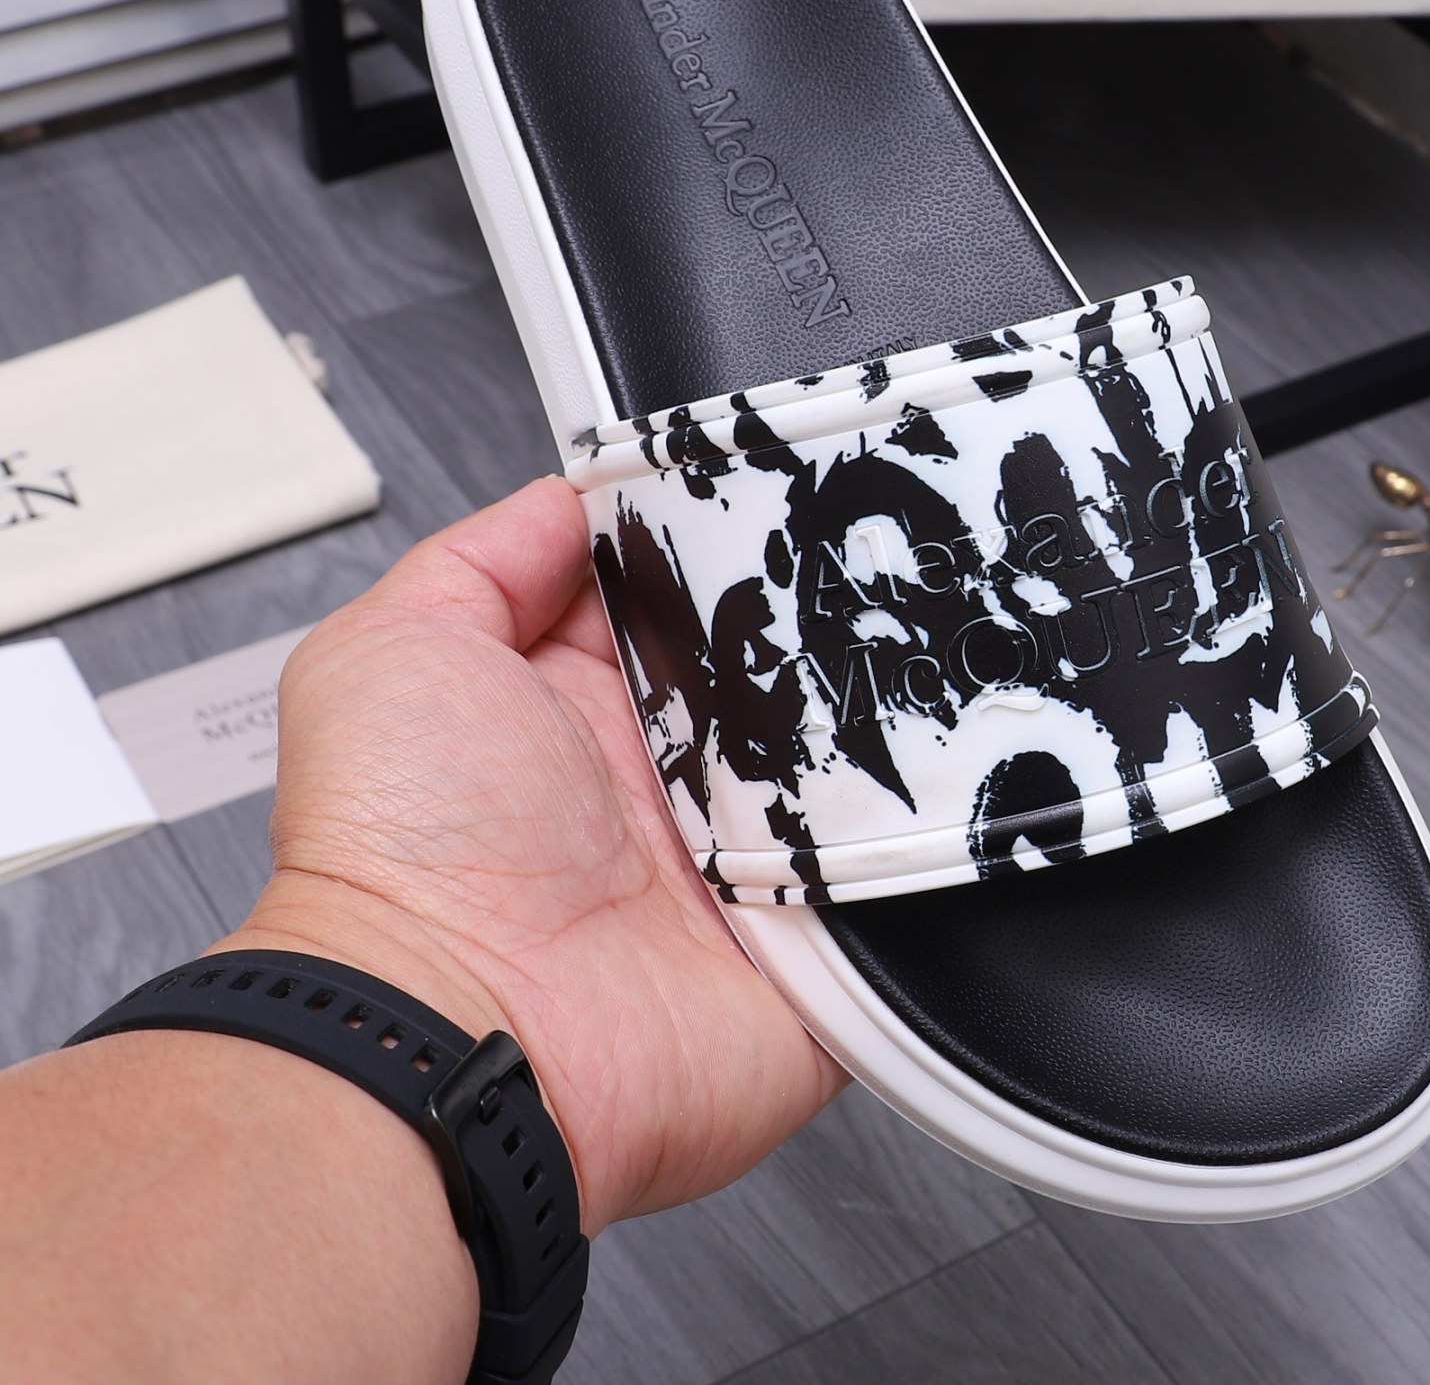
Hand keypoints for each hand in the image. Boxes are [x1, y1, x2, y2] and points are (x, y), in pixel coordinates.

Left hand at [220, 477, 843, 1231]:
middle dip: (822, 626)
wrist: (460, 1032)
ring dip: (878, 722)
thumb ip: (485, 562)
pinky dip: (916, 834)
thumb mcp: (394, 651)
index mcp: (584, 714)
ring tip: (918, 658)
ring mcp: (745, 868)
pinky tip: (938, 775)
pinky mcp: (809, 948)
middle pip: (784, 677)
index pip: (687, 605)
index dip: (727, 551)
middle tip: (860, 569)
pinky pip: (894, 877)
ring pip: (855, 763)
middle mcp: (667, 789)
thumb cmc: (402, 852)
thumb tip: (569, 501)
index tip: (775, 492)